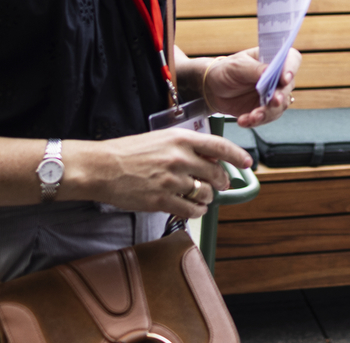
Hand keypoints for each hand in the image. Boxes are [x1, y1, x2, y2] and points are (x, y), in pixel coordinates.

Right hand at [69, 127, 254, 219]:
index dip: (237, 155)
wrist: (102, 167)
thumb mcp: (161, 138)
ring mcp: (171, 180)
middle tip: (221, 184)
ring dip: (208, 197)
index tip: (247, 162)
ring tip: (204, 197)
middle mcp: (180, 158)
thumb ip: (185, 145)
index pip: (219, 146)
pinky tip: (195, 209)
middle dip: (222, 181)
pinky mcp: (161, 200)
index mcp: (180, 139)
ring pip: (205, 193)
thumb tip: (208, 154)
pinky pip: (190, 209)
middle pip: (215, 172)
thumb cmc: (128, 152)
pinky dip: (197, 211)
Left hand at [203, 47, 300, 127]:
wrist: (212, 89)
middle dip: (280, 96)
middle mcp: (276, 77)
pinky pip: (266, 117)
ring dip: (267, 113)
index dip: (292, 68)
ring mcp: (271, 94)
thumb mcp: (238, 66)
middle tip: (273, 102)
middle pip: (288, 87)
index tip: (285, 79)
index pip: (292, 59)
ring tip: (252, 116)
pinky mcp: (264, 109)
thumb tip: (271, 72)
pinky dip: (256, 121)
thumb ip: (256, 70)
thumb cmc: (226, 70)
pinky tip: (243, 120)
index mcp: (273, 59)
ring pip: (279, 106)